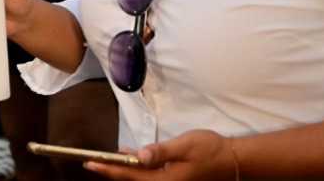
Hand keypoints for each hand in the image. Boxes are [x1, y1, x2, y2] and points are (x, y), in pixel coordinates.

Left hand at [85, 130, 237, 178]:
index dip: (109, 168)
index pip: (130, 175)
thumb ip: (160, 152)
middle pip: (132, 179)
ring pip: (140, 177)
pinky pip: (149, 174)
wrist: (233, 160)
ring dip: (123, 168)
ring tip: (105, 159)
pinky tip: (130, 155)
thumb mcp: (184, 146)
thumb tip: (139, 156)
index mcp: (166, 180)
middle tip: (91, 161)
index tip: (91, 162)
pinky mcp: (173, 178)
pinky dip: (137, 166)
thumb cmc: (210, 150)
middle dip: (111, 170)